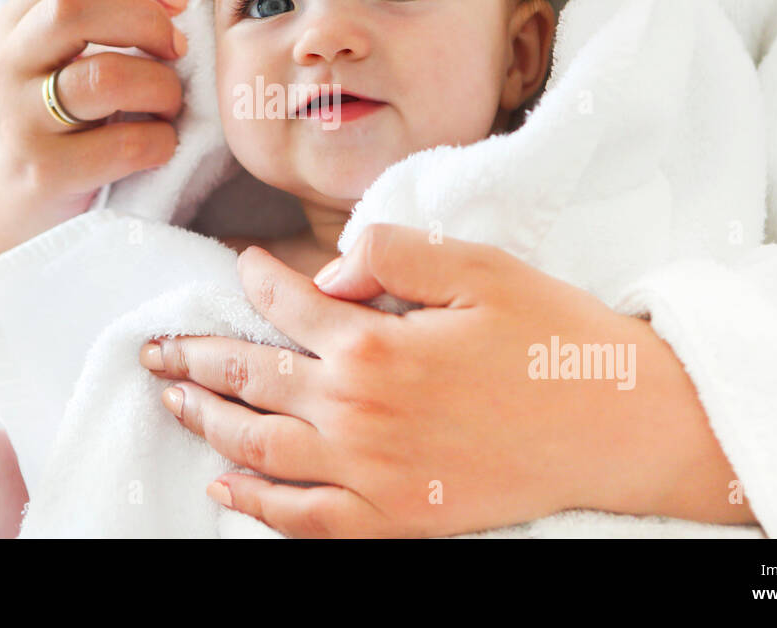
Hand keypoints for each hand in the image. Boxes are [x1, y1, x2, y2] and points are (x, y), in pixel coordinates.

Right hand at [0, 0, 188, 255]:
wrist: (9, 205)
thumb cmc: (59, 121)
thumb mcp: (59, 60)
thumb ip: (102, 20)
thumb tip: (175, 1)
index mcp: (13, 24)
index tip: (171, 8)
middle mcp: (7, 66)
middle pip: (75, 8)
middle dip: (147, 23)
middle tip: (177, 52)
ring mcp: (20, 121)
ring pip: (105, 77)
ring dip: (162, 88)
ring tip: (168, 105)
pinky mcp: (46, 173)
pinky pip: (127, 144)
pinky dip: (162, 141)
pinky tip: (159, 146)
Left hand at [140, 224, 755, 536]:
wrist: (621, 429)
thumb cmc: (556, 342)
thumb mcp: (482, 270)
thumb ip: (395, 254)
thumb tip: (328, 269)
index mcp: (376, 342)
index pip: (286, 305)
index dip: (254, 280)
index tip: (238, 265)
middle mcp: (358, 411)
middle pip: (251, 378)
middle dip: (195, 356)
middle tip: (155, 346)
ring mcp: (371, 474)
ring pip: (259, 449)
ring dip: (207, 421)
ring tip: (172, 398)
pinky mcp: (395, 520)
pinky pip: (304, 519)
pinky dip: (256, 506)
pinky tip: (223, 489)